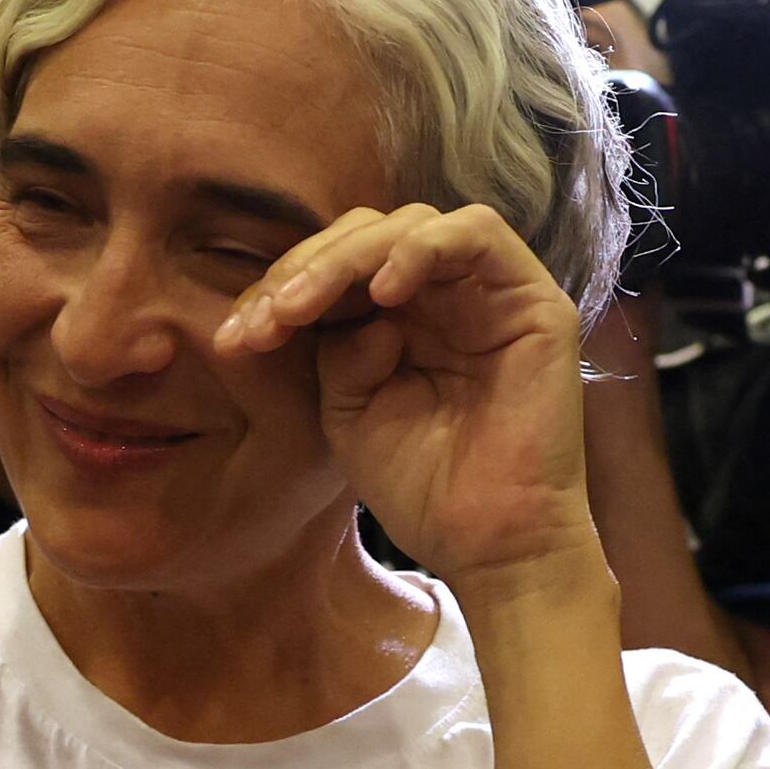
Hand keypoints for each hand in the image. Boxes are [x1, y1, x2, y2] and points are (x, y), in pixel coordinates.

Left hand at [220, 202, 596, 597]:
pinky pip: (478, 233)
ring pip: (413, 225)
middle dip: (304, 268)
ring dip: (347, 257)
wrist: (488, 543)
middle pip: (367, 235)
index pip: (335, 267)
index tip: (237, 336)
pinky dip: (421, 250)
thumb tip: (338, 310)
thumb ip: (332, 349)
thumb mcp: (348, 410)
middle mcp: (444, 296)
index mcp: (399, 318)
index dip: (282, 287)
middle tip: (265, 318)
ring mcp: (489, 293)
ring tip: (303, 306)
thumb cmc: (423, 486)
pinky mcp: (532, 299)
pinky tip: (381, 292)